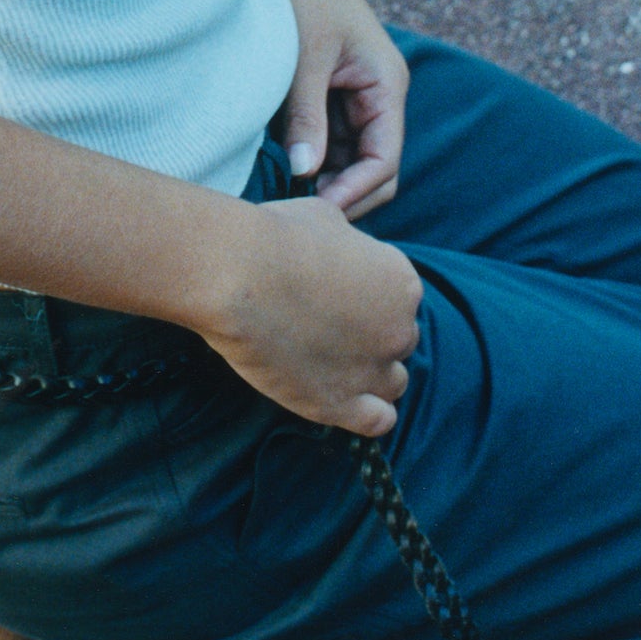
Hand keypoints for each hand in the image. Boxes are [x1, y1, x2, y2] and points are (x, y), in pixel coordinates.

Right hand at [197, 196, 422, 434]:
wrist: (238, 275)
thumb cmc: (277, 237)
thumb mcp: (327, 218)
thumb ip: (349, 242)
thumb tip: (342, 249)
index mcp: (401, 282)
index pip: (400, 300)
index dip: (371, 299)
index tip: (340, 297)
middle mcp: (399, 329)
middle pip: (398, 339)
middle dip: (372, 334)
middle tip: (329, 327)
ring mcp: (372, 370)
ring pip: (392, 382)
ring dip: (370, 374)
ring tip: (332, 363)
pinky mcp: (340, 404)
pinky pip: (377, 421)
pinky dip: (369, 414)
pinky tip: (344, 399)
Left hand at [271, 0, 407, 219]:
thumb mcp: (304, 57)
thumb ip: (306, 118)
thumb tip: (306, 176)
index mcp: (386, 84)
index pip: (386, 161)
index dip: (355, 193)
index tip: (314, 212)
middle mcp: (375, 93)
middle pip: (371, 167)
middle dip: (341, 192)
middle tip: (296, 212)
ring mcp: (349, 92)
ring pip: (345, 155)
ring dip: (320, 176)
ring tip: (280, 194)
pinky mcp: (322, 87)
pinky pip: (322, 134)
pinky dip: (305, 152)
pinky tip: (275, 165)